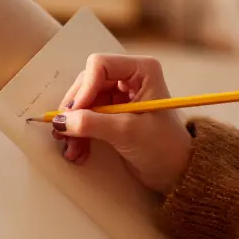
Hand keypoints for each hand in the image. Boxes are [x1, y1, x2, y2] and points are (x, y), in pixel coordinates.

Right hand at [53, 54, 191, 193]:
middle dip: (75, 110)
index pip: (100, 65)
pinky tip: (78, 151)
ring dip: (73, 126)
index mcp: (141, 70)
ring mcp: (119, 96)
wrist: (177, 172)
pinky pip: (86, 117)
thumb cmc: (165, 147)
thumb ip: (92, 124)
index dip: (84, 88)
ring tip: (71, 149)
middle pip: (87, 83)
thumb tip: (61, 121)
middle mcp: (128, 78)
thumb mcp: (127, 133)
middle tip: (65, 132)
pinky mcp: (112, 114)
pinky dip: (79, 133)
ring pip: (83, 102)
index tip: (75, 113)